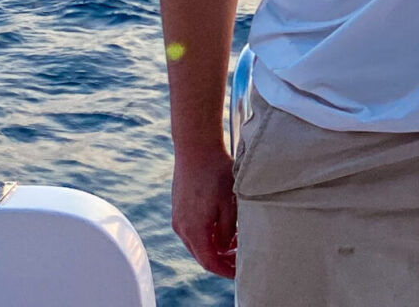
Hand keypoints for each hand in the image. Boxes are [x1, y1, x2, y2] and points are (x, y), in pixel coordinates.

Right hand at [171, 150, 238, 278]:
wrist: (195, 147)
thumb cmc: (215, 171)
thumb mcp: (230, 203)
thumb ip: (228, 229)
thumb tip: (226, 244)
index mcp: (194, 229)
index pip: (209, 262)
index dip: (225, 270)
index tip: (238, 272)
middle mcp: (181, 227)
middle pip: (202, 255)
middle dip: (221, 259)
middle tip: (240, 257)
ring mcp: (178, 217)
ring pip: (197, 242)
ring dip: (214, 246)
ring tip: (235, 240)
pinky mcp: (179, 208)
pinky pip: (192, 230)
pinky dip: (207, 234)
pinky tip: (222, 226)